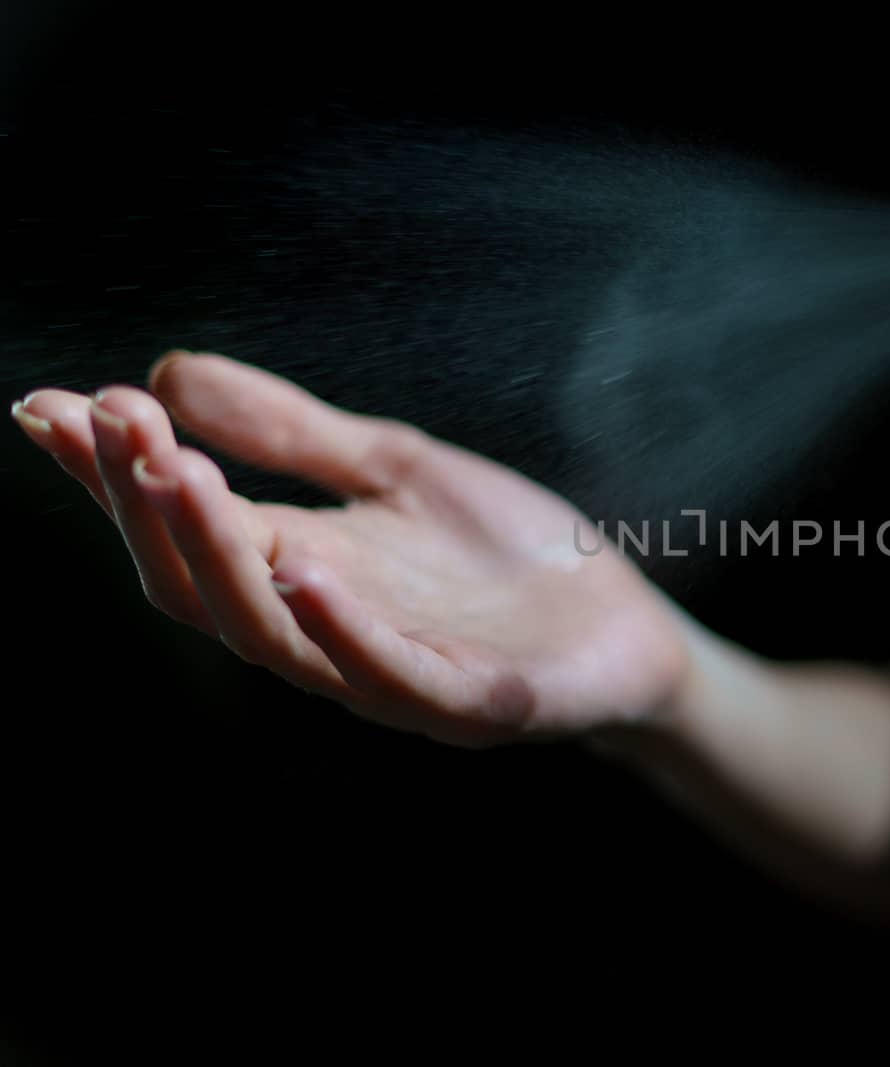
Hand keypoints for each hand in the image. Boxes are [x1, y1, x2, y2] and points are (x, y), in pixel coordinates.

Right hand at [11, 352, 687, 745]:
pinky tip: (305, 570)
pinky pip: (393, 675)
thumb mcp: (397, 468)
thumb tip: (168, 371)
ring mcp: (396, 675)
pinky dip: (344, 630)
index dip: (112, 478)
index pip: (186, 528)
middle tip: (107, 424)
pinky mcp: (473, 704)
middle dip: (148, 506)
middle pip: (206, 587)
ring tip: (176, 475)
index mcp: (305, 569)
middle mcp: (329, 630)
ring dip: (218, 555)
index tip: (48, 408)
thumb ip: (297, 432)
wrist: (621, 621)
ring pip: (276, 636)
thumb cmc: (508, 556)